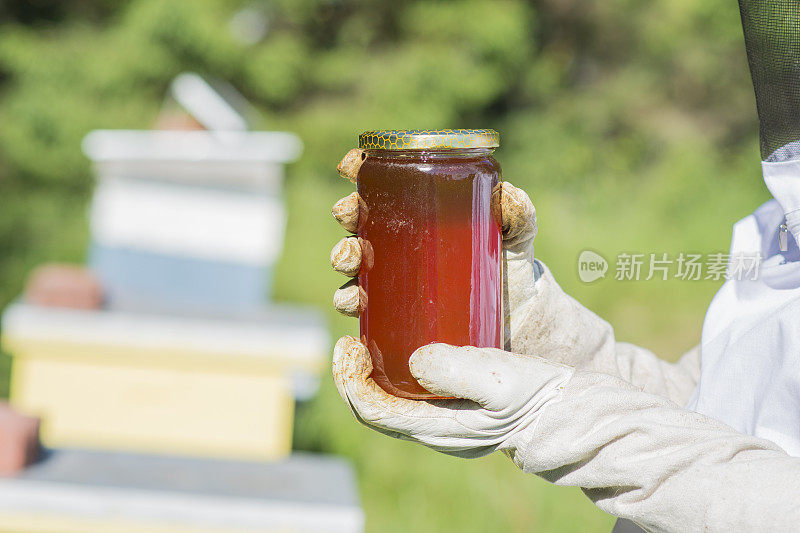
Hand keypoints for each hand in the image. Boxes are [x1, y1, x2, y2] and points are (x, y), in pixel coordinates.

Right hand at [330, 156, 612, 365]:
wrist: (515, 321)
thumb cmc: (508, 266)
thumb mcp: (515, 237)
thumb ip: (518, 216)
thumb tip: (509, 197)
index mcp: (419, 212)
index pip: (382, 184)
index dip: (360, 168)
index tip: (349, 165)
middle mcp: (398, 243)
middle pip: (360, 220)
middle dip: (347, 213)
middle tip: (348, 215)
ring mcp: (392, 279)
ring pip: (355, 263)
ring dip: (344, 257)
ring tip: (349, 260)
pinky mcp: (393, 315)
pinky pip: (361, 308)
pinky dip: (347, 303)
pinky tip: (352, 304)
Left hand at [332, 336, 572, 457]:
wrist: (562, 410)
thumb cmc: (535, 395)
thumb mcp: (501, 380)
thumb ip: (458, 371)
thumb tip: (414, 361)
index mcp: (440, 430)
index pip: (377, 413)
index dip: (352, 382)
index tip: (348, 346)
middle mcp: (433, 432)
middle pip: (375, 411)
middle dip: (353, 378)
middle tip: (348, 341)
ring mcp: (440, 424)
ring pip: (388, 405)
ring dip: (368, 377)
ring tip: (362, 343)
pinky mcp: (449, 410)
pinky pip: (406, 399)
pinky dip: (389, 377)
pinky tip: (394, 351)